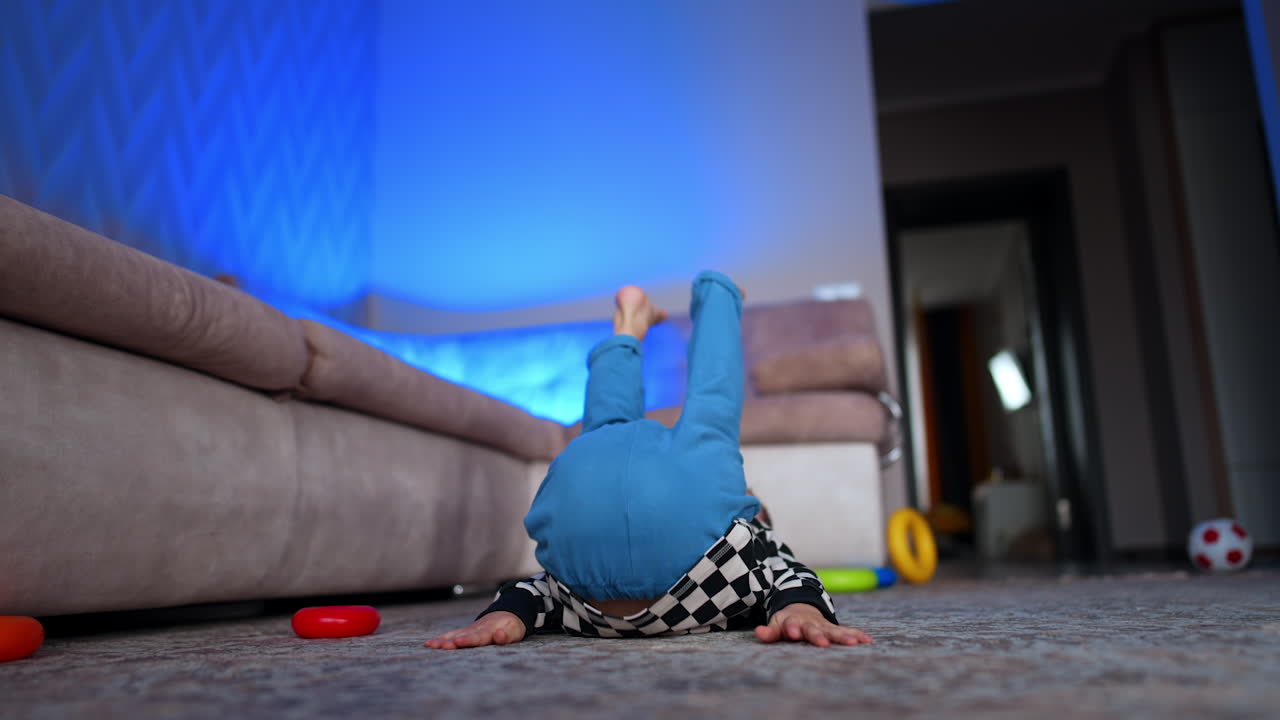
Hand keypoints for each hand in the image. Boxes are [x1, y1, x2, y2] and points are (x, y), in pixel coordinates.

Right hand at [424, 611, 526, 649]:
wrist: (506, 614)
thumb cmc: (511, 628)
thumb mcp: (514, 632)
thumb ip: (507, 635)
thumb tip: (499, 635)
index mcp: (489, 631)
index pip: (478, 636)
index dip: (468, 639)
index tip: (458, 641)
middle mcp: (476, 629)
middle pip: (463, 636)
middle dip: (452, 641)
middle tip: (442, 646)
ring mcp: (469, 630)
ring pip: (454, 634)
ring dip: (443, 640)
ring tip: (431, 645)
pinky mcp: (464, 632)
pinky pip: (451, 634)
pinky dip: (441, 639)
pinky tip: (429, 644)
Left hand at [755, 603, 872, 647]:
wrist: (800, 606)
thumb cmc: (786, 622)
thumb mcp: (776, 625)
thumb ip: (769, 632)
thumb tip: (759, 632)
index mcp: (792, 622)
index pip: (791, 625)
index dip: (792, 628)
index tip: (793, 634)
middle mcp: (809, 623)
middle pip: (813, 629)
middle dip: (817, 636)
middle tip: (823, 643)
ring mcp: (822, 625)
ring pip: (833, 631)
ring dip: (843, 636)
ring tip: (854, 642)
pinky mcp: (833, 628)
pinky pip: (846, 631)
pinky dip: (856, 634)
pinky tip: (867, 640)